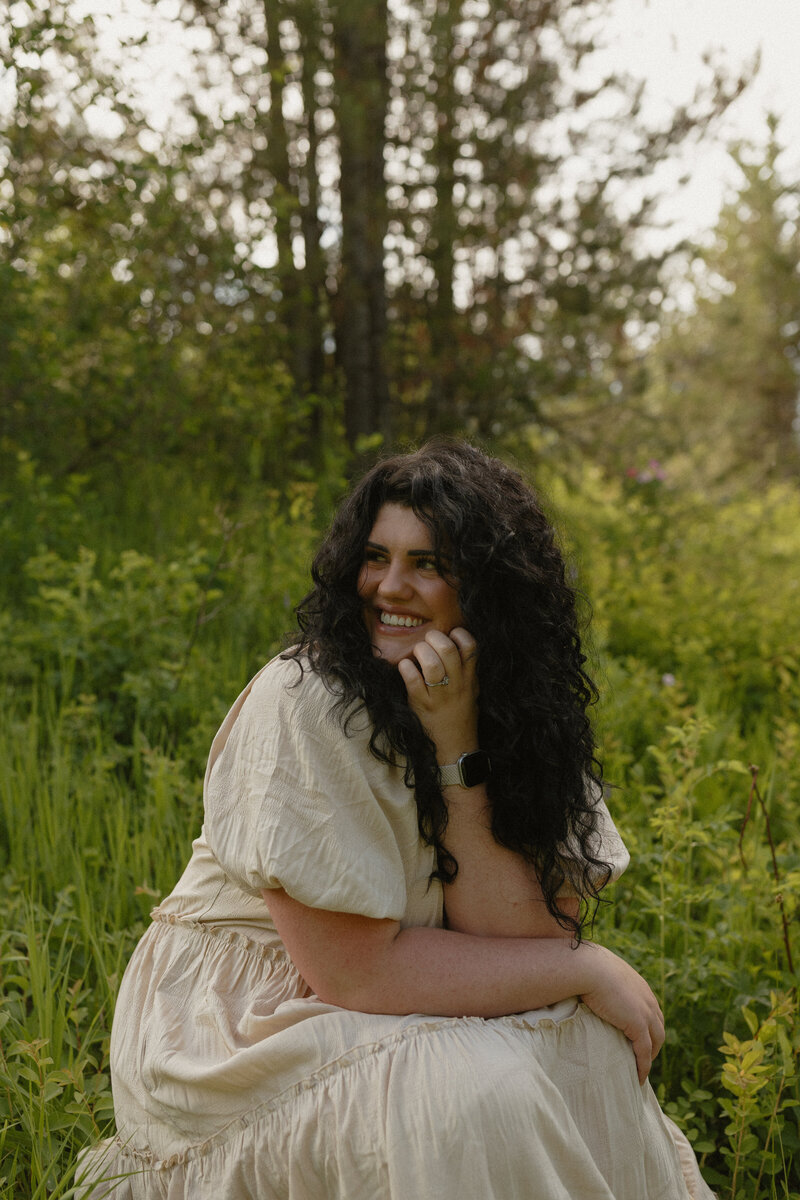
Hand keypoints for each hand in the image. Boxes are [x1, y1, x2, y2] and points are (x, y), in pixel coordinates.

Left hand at [397, 627, 478, 762]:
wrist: (456, 748)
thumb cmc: (461, 716)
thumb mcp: (471, 691)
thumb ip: (467, 670)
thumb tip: (455, 645)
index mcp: (470, 679)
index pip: (471, 647)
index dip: (459, 634)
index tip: (450, 634)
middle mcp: (456, 685)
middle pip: (448, 650)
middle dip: (434, 638)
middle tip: (427, 640)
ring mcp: (439, 696)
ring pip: (431, 664)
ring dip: (421, 652)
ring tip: (417, 653)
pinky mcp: (422, 705)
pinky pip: (413, 681)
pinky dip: (406, 668)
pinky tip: (405, 667)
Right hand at [579, 945, 664, 1083]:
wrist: (587, 968)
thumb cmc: (585, 966)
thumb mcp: (598, 971)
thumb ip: (600, 979)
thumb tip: (584, 983)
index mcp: (639, 986)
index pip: (650, 1009)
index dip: (647, 1025)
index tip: (639, 1038)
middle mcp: (648, 999)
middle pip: (658, 1027)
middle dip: (653, 1043)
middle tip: (642, 1057)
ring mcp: (645, 1013)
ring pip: (655, 1041)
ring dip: (650, 1057)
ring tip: (641, 1070)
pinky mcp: (638, 1025)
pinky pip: (644, 1052)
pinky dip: (643, 1066)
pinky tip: (638, 1077)